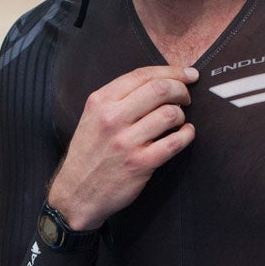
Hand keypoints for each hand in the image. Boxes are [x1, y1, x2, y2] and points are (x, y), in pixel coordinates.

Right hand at [47, 65, 198, 231]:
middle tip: (186, 97)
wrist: (76, 194)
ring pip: (170, 114)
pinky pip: (174, 142)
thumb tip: (158, 83)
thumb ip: (118, 99)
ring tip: (178, 120)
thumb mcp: (92, 118)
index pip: (142, 75)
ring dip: (182, 115)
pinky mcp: (140, 163)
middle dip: (181, 89)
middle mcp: (112, 118)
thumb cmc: (88, 155)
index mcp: (100, 101)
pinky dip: (187, 135)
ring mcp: (126, 142)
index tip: (187, 74)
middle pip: (160, 89)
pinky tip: (185, 134)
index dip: (171, 71)